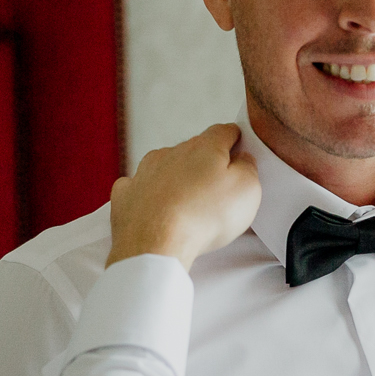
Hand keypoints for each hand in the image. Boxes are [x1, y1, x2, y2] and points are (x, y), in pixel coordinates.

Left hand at [107, 124, 261, 269]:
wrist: (155, 244)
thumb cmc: (204, 217)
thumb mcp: (247, 190)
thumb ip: (248, 168)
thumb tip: (243, 159)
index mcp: (204, 148)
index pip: (224, 131)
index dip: (235, 139)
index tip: (240, 148)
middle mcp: (172, 152)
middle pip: (194, 150)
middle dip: (206, 163)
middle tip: (218, 188)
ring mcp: (145, 172)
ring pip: (165, 166)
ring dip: (177, 177)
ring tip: (188, 203)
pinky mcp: (127, 194)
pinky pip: (139, 186)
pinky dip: (149, 194)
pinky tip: (156, 208)